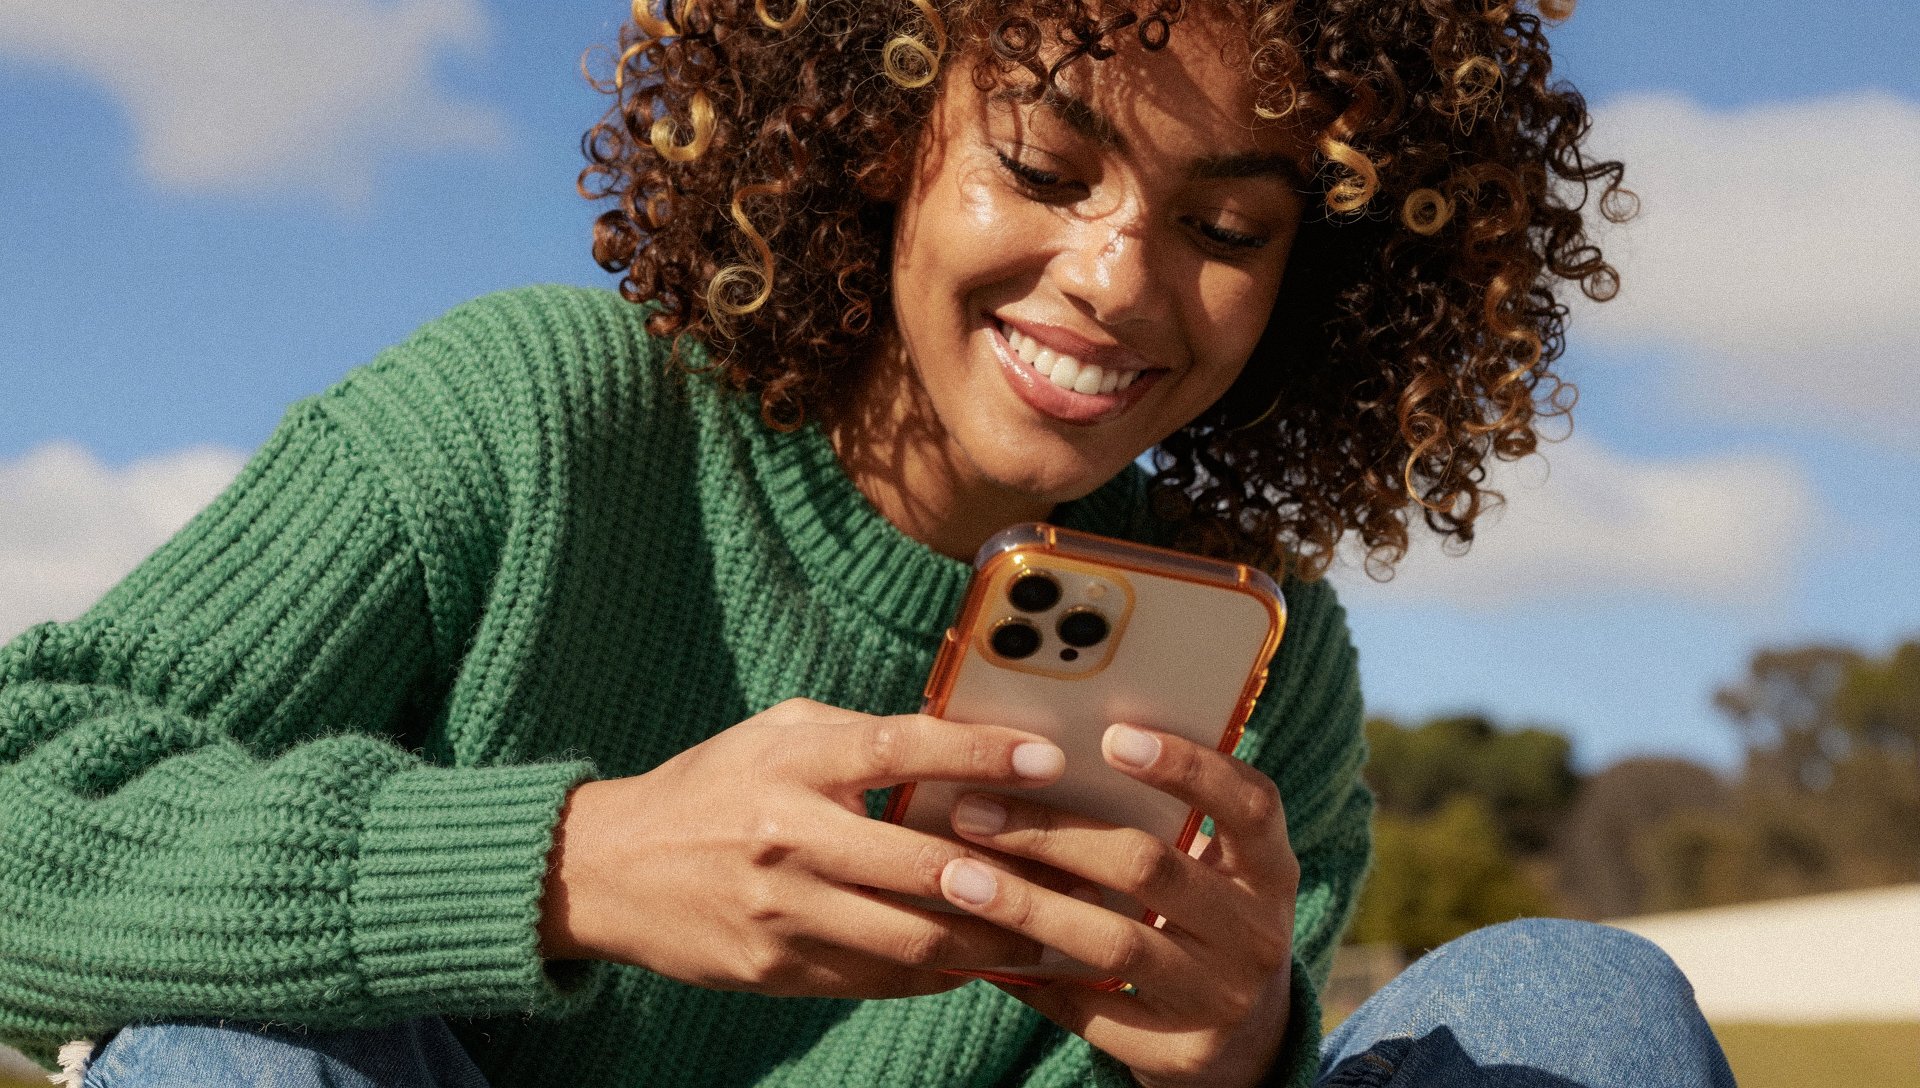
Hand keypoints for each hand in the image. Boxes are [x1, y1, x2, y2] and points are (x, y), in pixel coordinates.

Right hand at [535, 698, 1067, 998]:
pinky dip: (940, 974)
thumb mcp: (773, 734)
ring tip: (1050, 930)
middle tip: (1077, 874)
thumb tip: (955, 736)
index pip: (896, 748)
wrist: (609, 872)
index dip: (977, 751)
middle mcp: (788, 839)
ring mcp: (783, 914)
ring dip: (990, 938)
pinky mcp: (778, 971)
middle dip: (1008, 873)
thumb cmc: (711, 787)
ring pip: (912, 938)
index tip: (1047, 755)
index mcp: (791, 764)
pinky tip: (985, 962)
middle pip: (919, 863)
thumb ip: (858, 733)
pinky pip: (879, 980)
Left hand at [937, 723, 1299, 1087]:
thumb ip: (1164, 820)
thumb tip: (1044, 752)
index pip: (1249, 805)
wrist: (1246, 1040)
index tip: (1111, 736)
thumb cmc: (1204, 918)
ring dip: (1027, 905)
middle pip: (1149, 868)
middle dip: (1052, 834)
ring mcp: (1222, 999)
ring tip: (958, 878)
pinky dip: (1031, 977)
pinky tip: (977, 949)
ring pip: (1113, 942)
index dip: (1188, 767)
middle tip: (973, 811)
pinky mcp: (1182, 1054)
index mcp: (1270, 869)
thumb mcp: (1215, 870)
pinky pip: (1091, 1011)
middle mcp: (1257, 933)